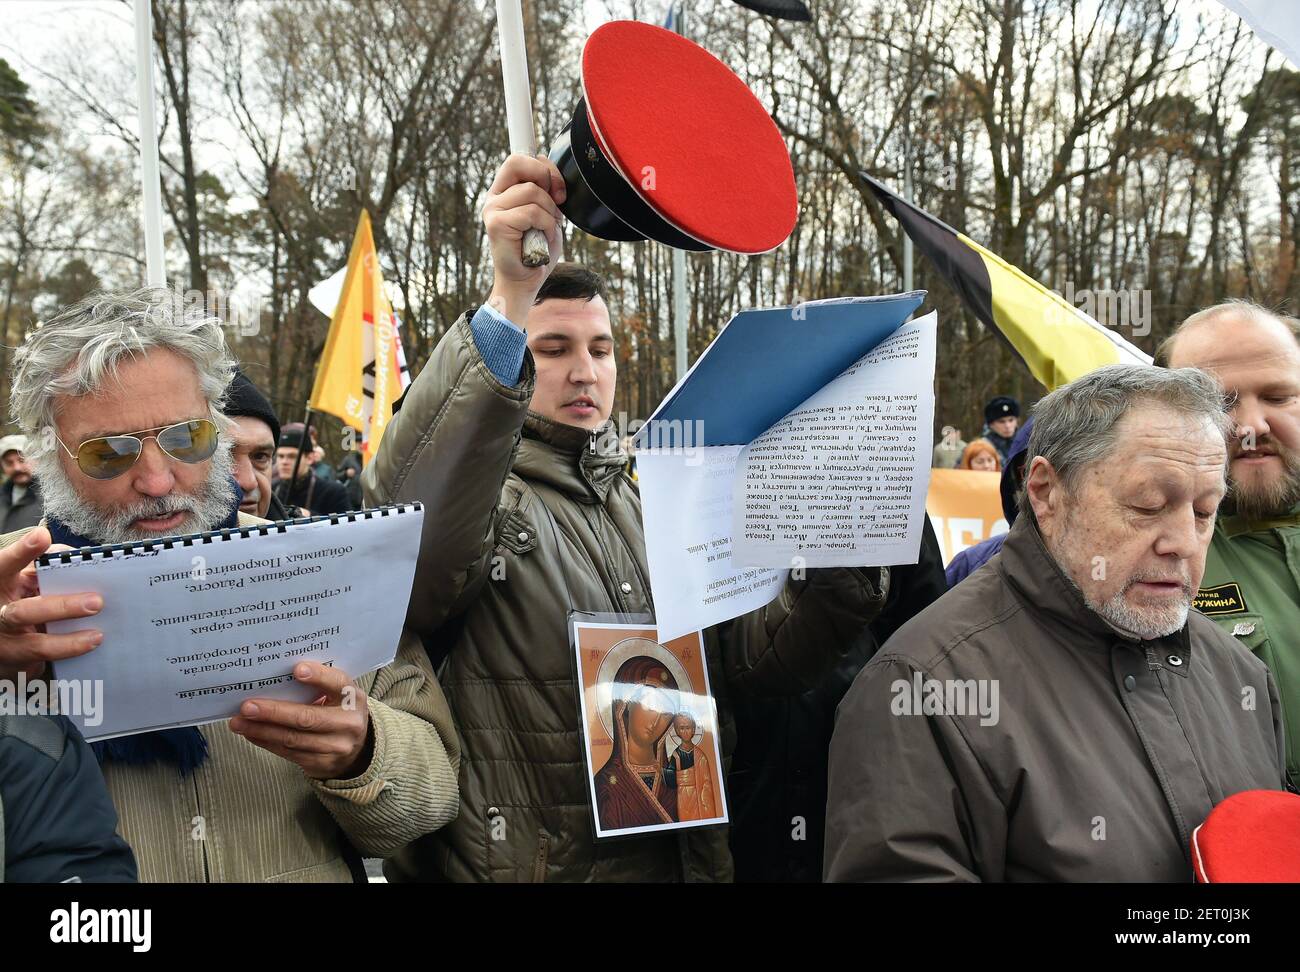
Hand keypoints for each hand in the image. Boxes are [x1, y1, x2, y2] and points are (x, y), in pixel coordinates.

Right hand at [0, 527, 102, 680]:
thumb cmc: (18, 597)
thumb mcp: (22, 579)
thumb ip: (45, 565)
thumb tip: (76, 556)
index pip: (4, 566)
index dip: (20, 552)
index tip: (42, 536)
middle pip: (23, 612)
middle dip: (60, 608)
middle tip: (96, 602)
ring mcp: (5, 644)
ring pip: (34, 646)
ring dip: (68, 643)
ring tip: (98, 636)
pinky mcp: (17, 665)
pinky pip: (46, 664)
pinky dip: (70, 656)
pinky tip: (92, 648)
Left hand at [229, 661, 372, 779]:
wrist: (358, 748)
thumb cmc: (338, 710)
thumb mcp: (338, 694)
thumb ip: (318, 685)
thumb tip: (274, 677)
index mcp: (353, 697)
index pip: (337, 683)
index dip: (318, 676)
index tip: (296, 669)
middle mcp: (348, 723)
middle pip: (307, 718)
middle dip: (274, 712)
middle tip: (247, 706)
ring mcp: (336, 746)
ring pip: (293, 739)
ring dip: (262, 730)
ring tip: (238, 722)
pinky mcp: (321, 763)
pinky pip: (288, 753)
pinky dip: (266, 742)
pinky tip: (251, 733)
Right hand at [482, 153, 566, 324]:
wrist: (526, 281)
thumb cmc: (538, 249)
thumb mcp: (547, 212)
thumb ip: (546, 190)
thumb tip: (547, 167)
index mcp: (504, 191)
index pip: (518, 159)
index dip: (542, 166)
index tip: (557, 189)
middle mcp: (495, 197)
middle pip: (519, 164)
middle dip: (546, 180)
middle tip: (555, 203)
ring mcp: (493, 209)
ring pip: (533, 192)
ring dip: (549, 213)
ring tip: (544, 231)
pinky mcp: (497, 224)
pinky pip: (532, 212)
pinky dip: (545, 226)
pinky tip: (540, 239)